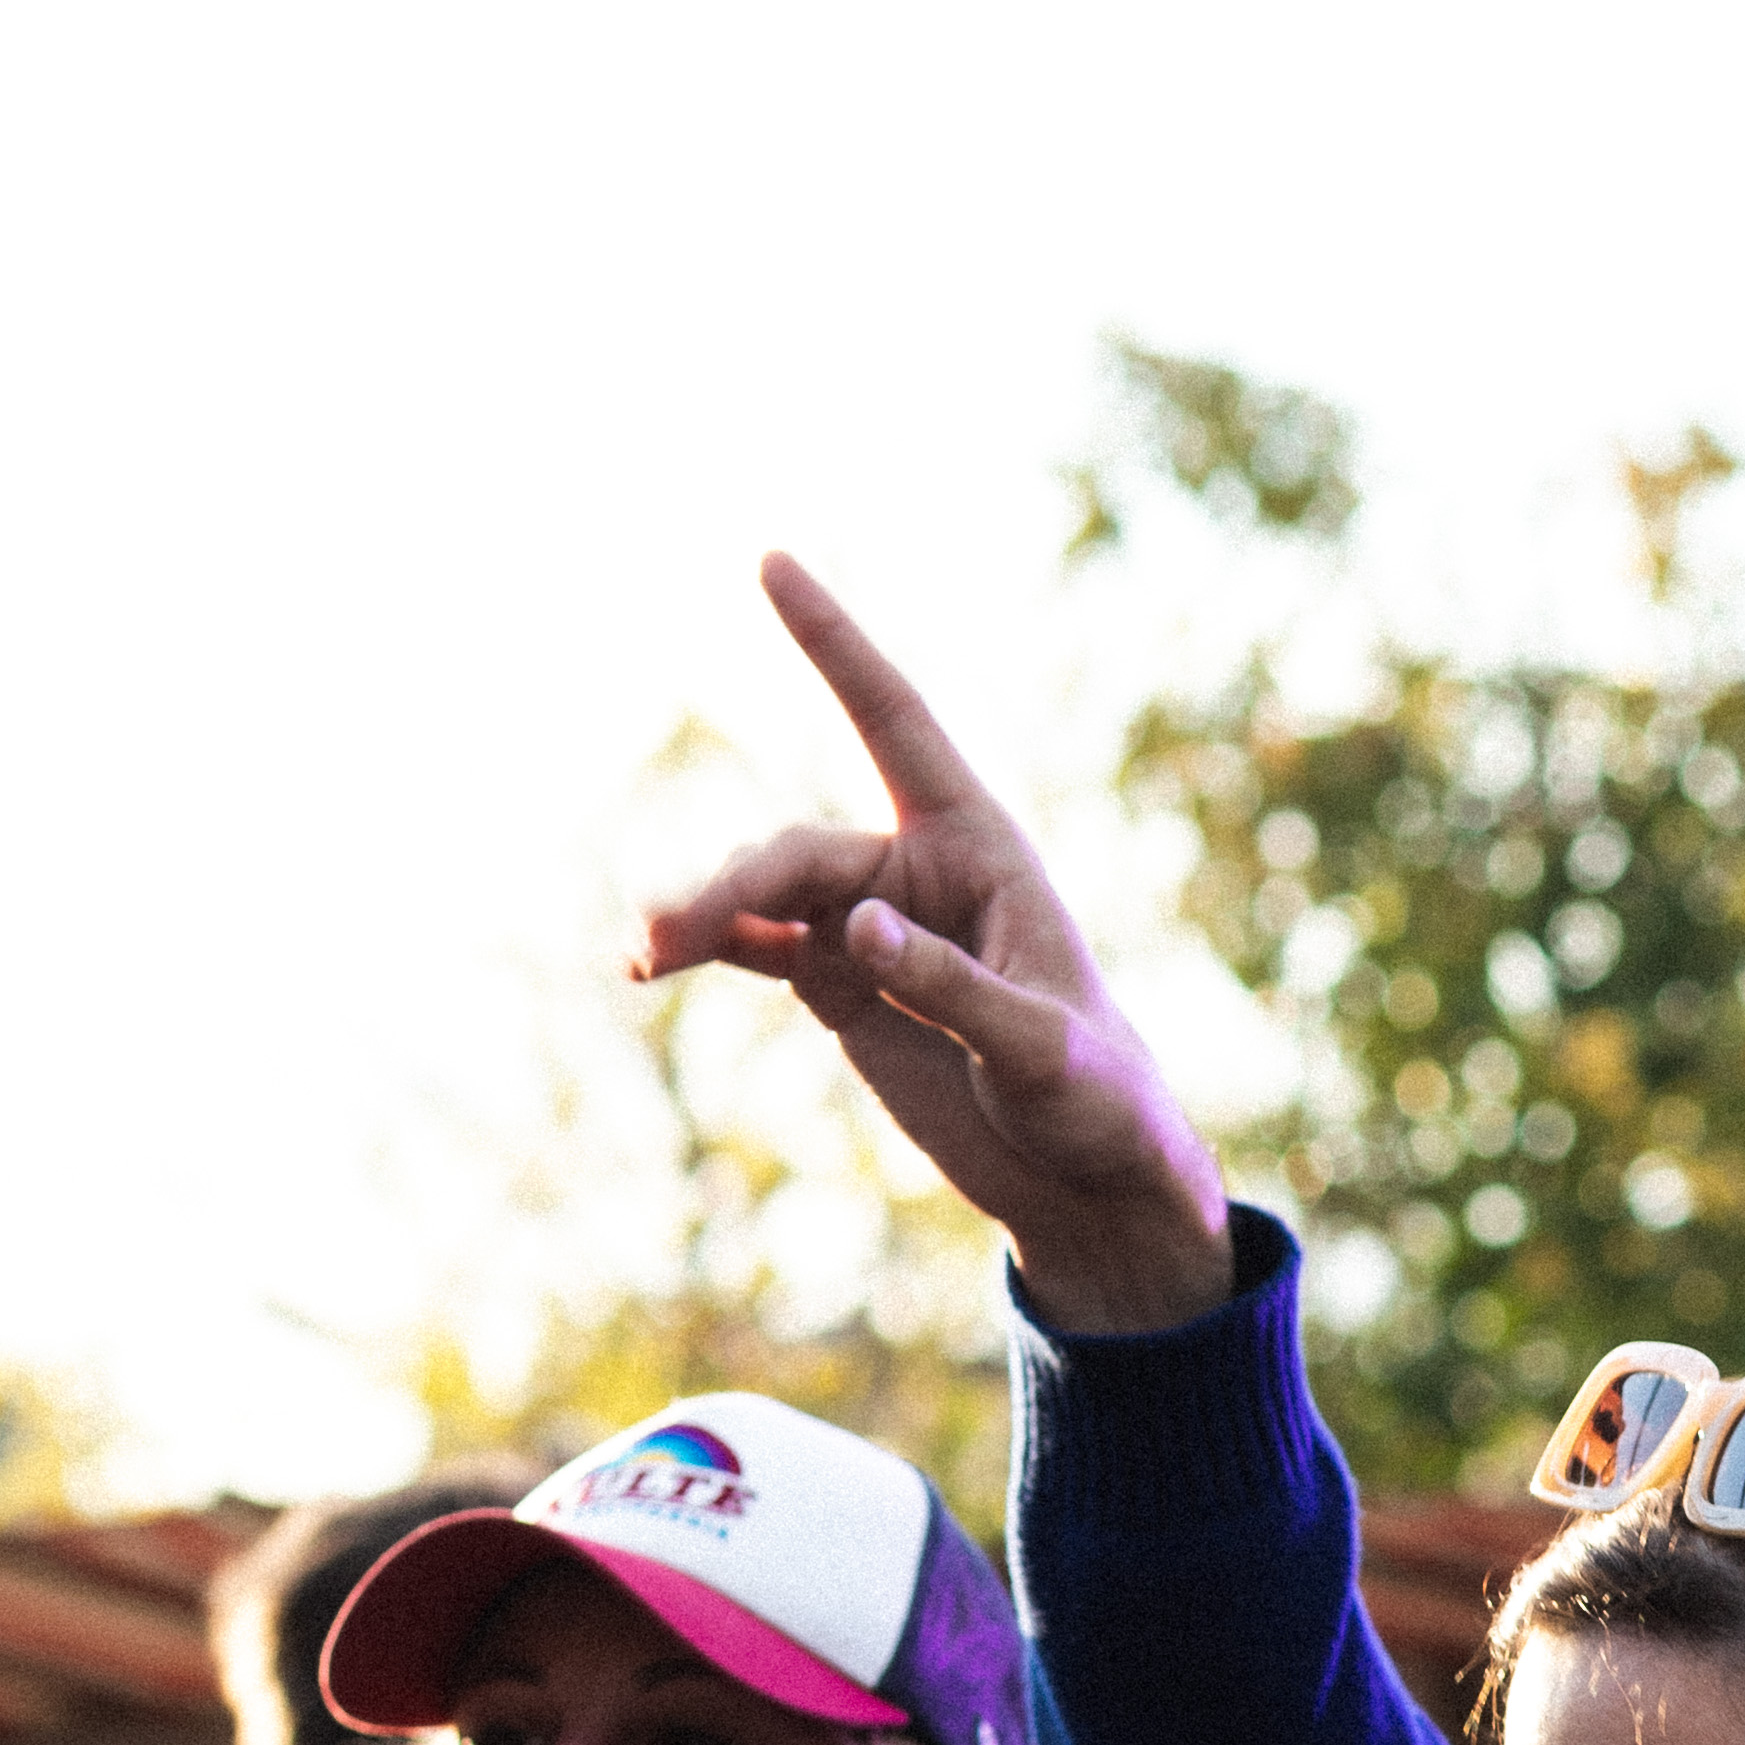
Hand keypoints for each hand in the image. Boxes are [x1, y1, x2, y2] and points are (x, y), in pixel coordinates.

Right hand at [636, 556, 1234, 1335]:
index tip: (771, 563)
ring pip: (767, 900)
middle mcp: (917, 873)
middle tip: (673, 937)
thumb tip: (853, 925)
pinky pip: (760, 950)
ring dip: (705, 921)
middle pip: (801, 853)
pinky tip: (653, 966)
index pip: (893, 722)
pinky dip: (710, 952)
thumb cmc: (1096, 1100)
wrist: (1088, 1180)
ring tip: (647, 957)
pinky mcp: (845, 988)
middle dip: (734, 888)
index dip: (834, 644)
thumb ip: (953, 986)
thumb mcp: (1038, 1048)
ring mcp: (872, 931)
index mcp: (979, 849)